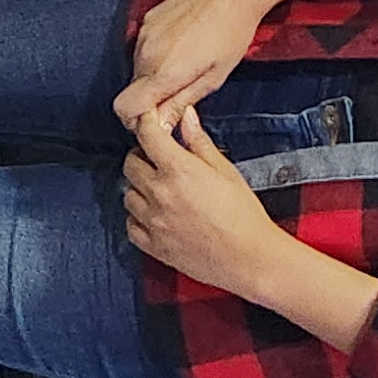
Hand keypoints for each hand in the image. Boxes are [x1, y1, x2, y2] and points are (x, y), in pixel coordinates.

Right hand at [118, 0, 287, 128]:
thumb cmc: (233, 32)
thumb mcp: (214, 78)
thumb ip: (180, 103)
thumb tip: (161, 126)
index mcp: (163, 71)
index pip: (124, 107)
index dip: (137, 119)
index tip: (159, 118)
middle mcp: (146, 51)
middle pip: (132, 89)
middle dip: (152, 97)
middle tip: (183, 89)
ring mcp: (145, 32)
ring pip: (137, 69)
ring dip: (155, 75)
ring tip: (187, 64)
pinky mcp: (148, 18)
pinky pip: (143, 47)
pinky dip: (157, 54)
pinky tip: (183, 45)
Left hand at [122, 106, 288, 299]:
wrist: (249, 258)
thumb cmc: (244, 216)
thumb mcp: (226, 172)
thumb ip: (200, 143)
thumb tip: (186, 119)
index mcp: (179, 170)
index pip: (147, 135)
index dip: (146, 122)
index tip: (149, 121)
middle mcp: (160, 194)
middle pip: (130, 164)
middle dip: (142, 155)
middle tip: (158, 158)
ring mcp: (153, 221)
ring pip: (127, 195)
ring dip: (139, 187)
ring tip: (159, 189)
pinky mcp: (153, 246)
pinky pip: (130, 226)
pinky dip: (137, 217)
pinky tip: (155, 215)